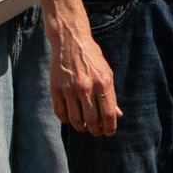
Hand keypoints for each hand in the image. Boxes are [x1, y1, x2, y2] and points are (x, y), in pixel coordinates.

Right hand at [47, 18, 121, 135]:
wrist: (71, 41)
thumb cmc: (92, 58)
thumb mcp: (107, 73)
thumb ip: (111, 95)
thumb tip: (116, 116)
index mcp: (103, 83)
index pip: (108, 114)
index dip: (110, 128)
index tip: (109, 132)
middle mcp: (86, 87)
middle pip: (92, 121)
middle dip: (96, 130)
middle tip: (96, 130)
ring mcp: (69, 89)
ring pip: (76, 120)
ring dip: (81, 127)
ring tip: (84, 126)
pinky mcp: (56, 89)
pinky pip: (61, 113)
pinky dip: (67, 120)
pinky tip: (71, 118)